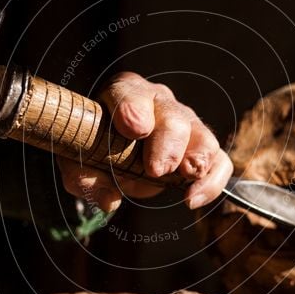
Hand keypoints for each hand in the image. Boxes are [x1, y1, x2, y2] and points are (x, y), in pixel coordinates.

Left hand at [57, 72, 232, 212]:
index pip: (131, 93)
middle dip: (167, 144)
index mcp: (125, 94)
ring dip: (195, 160)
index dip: (133, 108)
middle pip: (173, 117)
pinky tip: (193, 199)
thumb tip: (108, 200)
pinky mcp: (201, 149)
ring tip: (184, 179)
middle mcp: (159, 103)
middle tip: (157, 170)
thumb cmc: (94, 148)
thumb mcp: (77, 159)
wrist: (112, 153)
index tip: (134, 128)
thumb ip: (82, 175)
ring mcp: (186, 124)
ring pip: (202, 136)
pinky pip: (218, 162)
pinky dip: (211, 182)